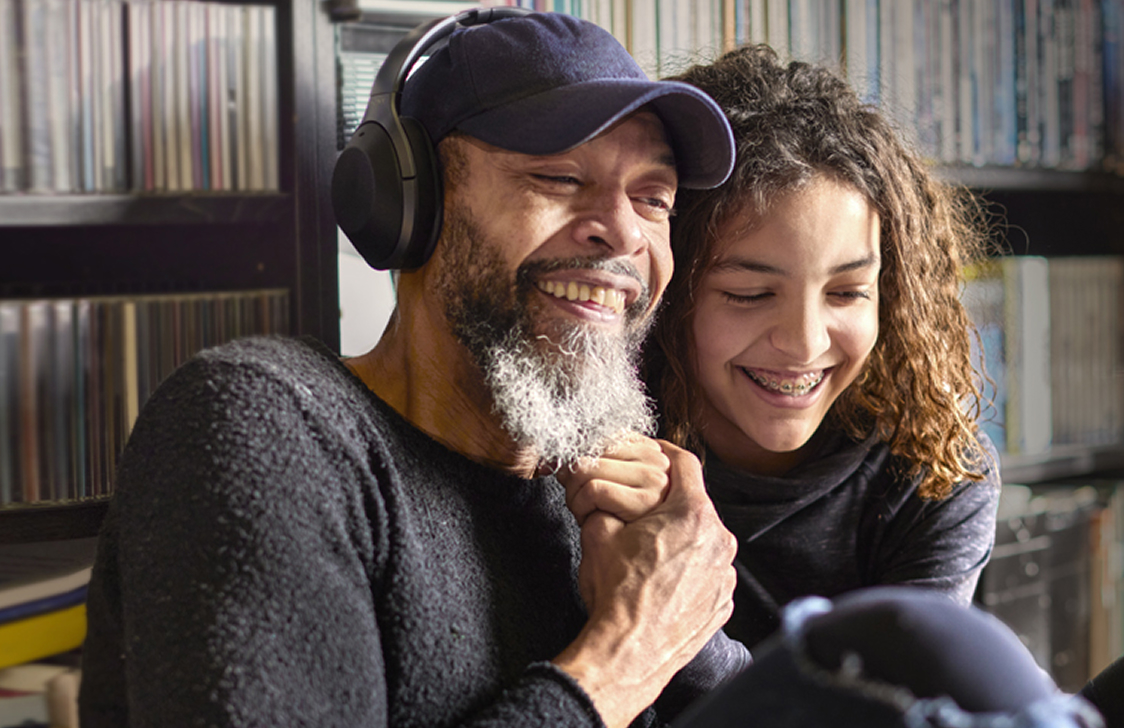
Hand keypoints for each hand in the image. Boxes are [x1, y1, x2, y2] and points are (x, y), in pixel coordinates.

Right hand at [552, 441, 737, 727]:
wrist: (628, 653)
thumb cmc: (615, 593)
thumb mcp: (598, 534)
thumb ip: (606, 502)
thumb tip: (597, 491)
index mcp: (693, 515)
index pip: (687, 464)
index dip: (667, 452)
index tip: (656, 451)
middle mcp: (719, 540)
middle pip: (697, 505)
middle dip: (671, 504)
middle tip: (645, 510)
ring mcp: (725, 574)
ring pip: (705, 540)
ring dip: (682, 539)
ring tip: (651, 552)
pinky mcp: (723, 602)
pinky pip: (709, 573)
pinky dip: (690, 571)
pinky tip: (663, 582)